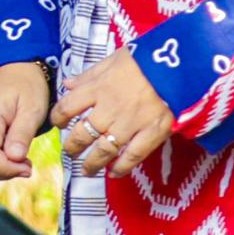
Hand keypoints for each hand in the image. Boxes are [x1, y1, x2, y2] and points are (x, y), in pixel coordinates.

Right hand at [0, 61, 53, 180]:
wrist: (14, 69)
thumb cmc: (27, 87)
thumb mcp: (32, 109)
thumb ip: (22, 134)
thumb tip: (14, 158)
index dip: (7, 168)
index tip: (28, 166)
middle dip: (2, 172)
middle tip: (26, 165)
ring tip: (20, 159)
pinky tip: (10, 154)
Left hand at [55, 48, 175, 176]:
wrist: (176, 67)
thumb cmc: (142, 61)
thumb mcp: (110, 61)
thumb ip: (88, 76)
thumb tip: (68, 85)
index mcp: (97, 89)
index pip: (67, 107)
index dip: (58, 118)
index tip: (57, 124)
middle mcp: (110, 109)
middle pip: (83, 133)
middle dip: (72, 146)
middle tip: (70, 152)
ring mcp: (131, 124)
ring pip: (105, 150)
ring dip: (93, 163)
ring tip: (86, 170)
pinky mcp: (152, 133)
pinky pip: (133, 156)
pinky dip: (122, 167)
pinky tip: (114, 173)